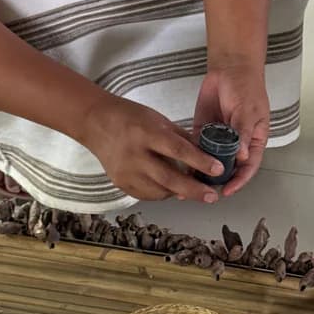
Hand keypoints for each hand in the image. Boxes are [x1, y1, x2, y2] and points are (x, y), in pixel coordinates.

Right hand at [83, 96, 224, 202]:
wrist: (95, 123)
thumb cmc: (129, 118)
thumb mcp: (158, 120)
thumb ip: (181, 139)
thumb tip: (207, 155)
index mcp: (146, 133)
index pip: (177, 150)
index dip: (199, 161)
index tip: (218, 169)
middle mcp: (134, 154)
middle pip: (168, 178)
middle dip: (193, 190)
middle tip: (212, 196)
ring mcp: (126, 172)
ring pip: (159, 191)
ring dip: (180, 192)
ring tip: (194, 190)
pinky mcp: (121, 183)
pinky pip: (148, 195)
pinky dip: (163, 193)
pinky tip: (171, 188)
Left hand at [193, 61, 269, 195]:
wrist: (230, 68)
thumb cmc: (247, 87)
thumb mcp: (249, 112)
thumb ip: (244, 134)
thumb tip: (243, 156)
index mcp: (253, 142)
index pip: (248, 167)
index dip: (239, 180)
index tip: (227, 190)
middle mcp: (236, 144)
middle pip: (227, 167)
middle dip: (217, 180)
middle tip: (204, 190)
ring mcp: (219, 138)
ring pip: (210, 160)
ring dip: (201, 172)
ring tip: (190, 184)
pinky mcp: (203, 130)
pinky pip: (197, 146)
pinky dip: (190, 156)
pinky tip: (182, 165)